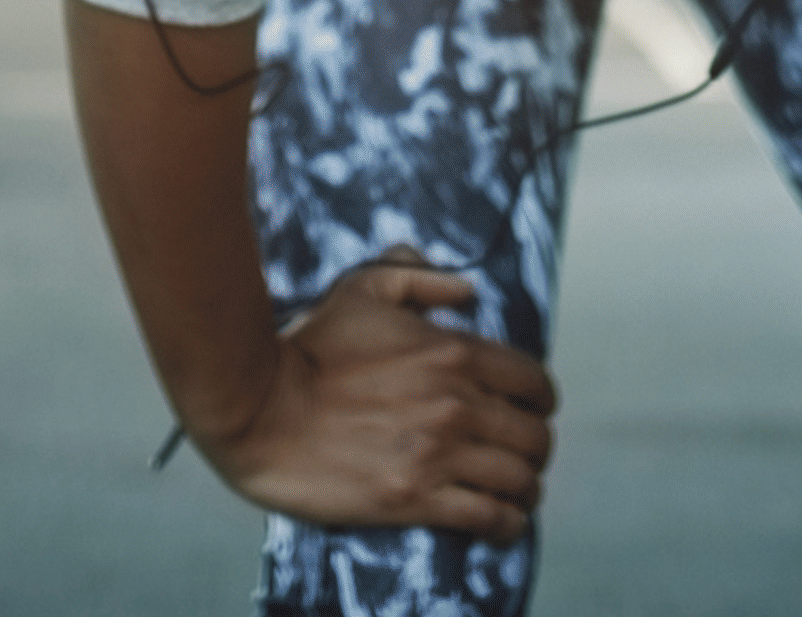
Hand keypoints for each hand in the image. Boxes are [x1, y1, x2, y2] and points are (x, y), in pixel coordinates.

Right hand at [202, 249, 559, 540]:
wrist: (260, 411)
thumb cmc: (309, 349)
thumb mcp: (362, 290)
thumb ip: (420, 278)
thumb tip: (466, 289)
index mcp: (454, 352)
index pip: (533, 382)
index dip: (540, 400)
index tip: (532, 411)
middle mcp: (457, 405)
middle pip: (535, 436)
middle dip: (536, 447)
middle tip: (523, 456)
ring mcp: (438, 455)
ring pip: (519, 480)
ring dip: (525, 489)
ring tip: (519, 495)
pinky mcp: (415, 499)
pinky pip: (488, 518)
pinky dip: (505, 523)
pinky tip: (502, 522)